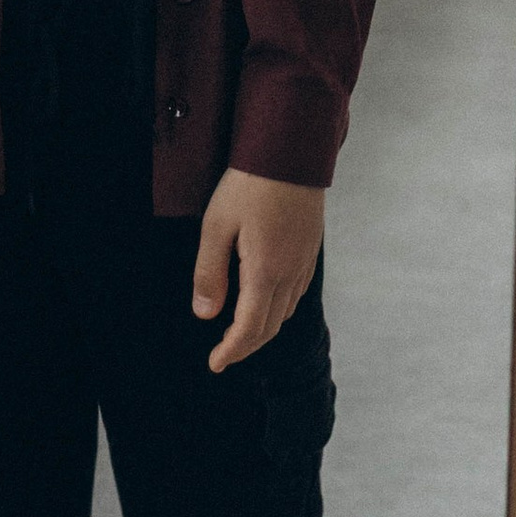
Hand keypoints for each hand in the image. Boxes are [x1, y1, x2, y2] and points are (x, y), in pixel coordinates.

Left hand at [192, 169, 324, 371]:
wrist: (291, 152)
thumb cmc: (249, 185)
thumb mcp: (216, 226)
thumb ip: (210, 273)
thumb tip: (205, 315)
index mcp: (265, 272)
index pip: (249, 327)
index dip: (231, 351)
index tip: (214, 364)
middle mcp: (290, 273)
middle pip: (270, 326)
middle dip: (246, 346)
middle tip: (224, 356)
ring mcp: (304, 262)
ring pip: (285, 312)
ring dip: (263, 329)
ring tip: (239, 332)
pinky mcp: (309, 249)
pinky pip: (296, 293)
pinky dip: (278, 309)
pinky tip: (265, 301)